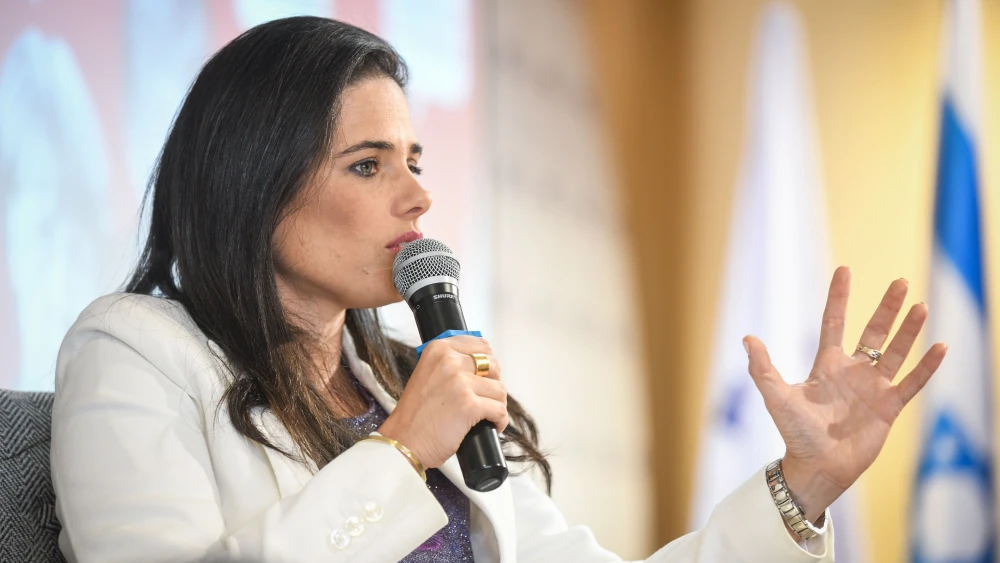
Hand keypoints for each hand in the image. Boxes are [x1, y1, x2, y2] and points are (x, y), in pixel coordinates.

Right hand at [378, 336, 506, 468]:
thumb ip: (449, 365)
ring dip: (497, 404)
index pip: (480, 344)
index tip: (486, 374)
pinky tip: (492, 426)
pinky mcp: (469, 405)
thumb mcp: (426, 375)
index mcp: (438, 350)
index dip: (487, 361)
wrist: (404, 442)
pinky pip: (500, 410)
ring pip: (499, 389)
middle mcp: (449, 361)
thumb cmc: (415, 415)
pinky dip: (500, 421)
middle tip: (485, 398)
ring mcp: (460, 382)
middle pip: (493, 365)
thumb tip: (481, 363)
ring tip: (487, 415)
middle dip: (494, 383)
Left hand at [745, 266, 947, 520]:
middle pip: (873, 331)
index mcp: (826, 365)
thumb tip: (747, 337)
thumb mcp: (776, 396)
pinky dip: (926, 366)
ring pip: (895, 352)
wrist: (816, 467)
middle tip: (900, 281)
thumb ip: (763, 368)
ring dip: (909, 330)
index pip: (833, 322)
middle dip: (886, 307)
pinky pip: (912, 382)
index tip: (845, 269)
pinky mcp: (889, 407)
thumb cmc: (795, 433)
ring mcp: (873, 388)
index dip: (839, 297)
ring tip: (921, 306)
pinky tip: (940, 347)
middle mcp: (853, 371)